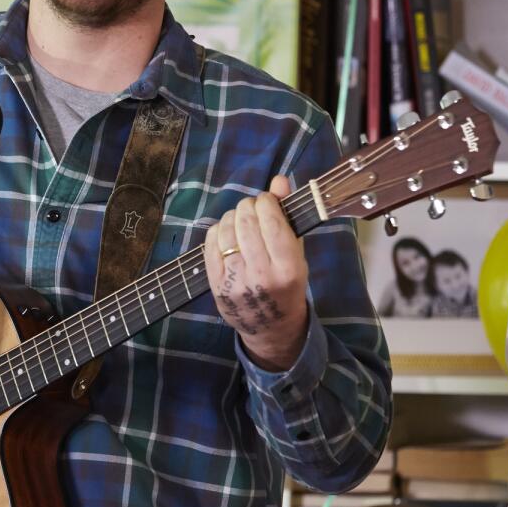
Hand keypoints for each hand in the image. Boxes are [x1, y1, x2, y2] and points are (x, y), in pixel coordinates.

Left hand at [204, 175, 308, 371]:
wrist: (271, 326)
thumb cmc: (288, 284)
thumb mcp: (297, 254)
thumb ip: (289, 215)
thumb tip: (279, 180)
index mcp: (288, 268)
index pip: (271, 221)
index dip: (266, 202)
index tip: (267, 201)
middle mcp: (261, 275)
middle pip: (246, 221)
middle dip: (248, 206)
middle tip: (252, 209)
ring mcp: (236, 281)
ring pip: (226, 229)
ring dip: (232, 216)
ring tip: (240, 221)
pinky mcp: (216, 285)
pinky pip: (210, 243)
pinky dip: (218, 230)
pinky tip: (227, 233)